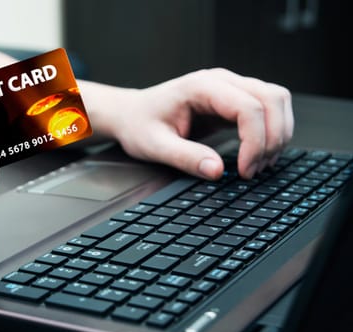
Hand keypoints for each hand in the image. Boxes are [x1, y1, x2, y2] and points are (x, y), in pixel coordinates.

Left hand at [108, 68, 293, 179]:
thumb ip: (185, 158)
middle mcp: (221, 81)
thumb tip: (216, 171)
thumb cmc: (139, 124)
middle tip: (254, 170)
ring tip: (259, 164)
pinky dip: (272, 131)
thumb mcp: (155, 146)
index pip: (248, 107)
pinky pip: (268, 108)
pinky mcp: (234, 100)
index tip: (244, 171)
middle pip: (272, 98)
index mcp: (201, 87)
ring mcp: (230, 87)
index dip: (255, 141)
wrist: (132, 113)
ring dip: (278, 133)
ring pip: (277, 99)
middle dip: (272, 138)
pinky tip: (259, 154)